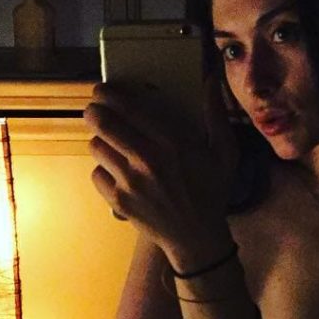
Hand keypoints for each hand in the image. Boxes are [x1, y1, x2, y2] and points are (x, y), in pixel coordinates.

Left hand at [83, 77, 238, 270]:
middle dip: (94, 111)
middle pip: (102, 123)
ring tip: (108, 142)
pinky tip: (115, 171)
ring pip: (95, 147)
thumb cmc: (211, 192)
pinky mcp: (119, 202)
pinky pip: (96, 175)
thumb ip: (216, 114)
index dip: (109, 94)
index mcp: (172, 143)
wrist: (197, 238)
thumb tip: (211, 80)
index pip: (128, 107)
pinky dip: (103, 171)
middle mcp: (147, 160)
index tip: (103, 90)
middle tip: (95, 110)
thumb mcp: (224, 153)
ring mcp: (130, 183)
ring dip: (99, 141)